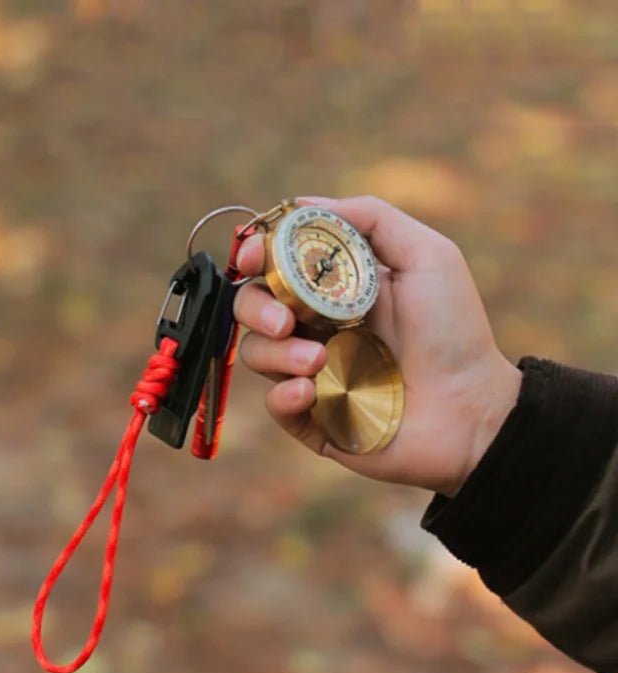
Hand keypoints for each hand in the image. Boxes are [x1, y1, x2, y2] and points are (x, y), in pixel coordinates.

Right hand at [233, 195, 521, 496]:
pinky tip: (311, 392)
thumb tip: (303, 204)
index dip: (257, 255)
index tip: (255, 256)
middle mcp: (316, 326)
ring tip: (317, 361)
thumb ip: (372, 219)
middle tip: (285, 320)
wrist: (471, 409)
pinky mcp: (314, 417)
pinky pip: (276, 403)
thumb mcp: (427, 256)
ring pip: (256, 352)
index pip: (277, 264)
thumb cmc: (454, 331)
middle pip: (252, 305)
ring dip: (276, 352)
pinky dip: (283, 396)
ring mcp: (312, 372)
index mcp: (335, 288)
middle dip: (256, 307)